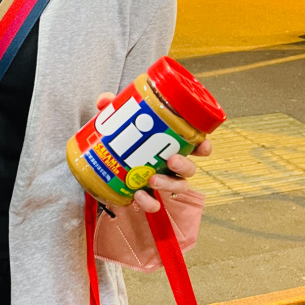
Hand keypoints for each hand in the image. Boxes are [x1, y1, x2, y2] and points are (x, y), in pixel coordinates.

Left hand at [94, 92, 212, 214]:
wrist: (100, 166)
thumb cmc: (119, 139)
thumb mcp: (116, 121)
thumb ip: (112, 108)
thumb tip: (105, 100)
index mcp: (170, 145)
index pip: (195, 145)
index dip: (204, 146)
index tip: (203, 144)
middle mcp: (170, 165)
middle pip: (189, 169)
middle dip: (185, 165)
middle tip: (172, 160)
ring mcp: (160, 182)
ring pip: (176, 187)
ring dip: (168, 184)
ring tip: (153, 180)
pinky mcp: (145, 195)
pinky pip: (153, 203)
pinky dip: (148, 202)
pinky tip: (138, 195)